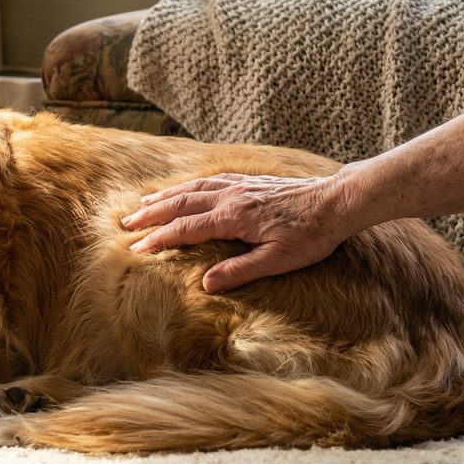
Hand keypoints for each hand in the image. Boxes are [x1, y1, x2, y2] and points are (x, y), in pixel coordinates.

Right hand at [120, 172, 357, 292]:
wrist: (336, 201)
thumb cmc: (311, 235)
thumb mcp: (278, 260)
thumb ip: (240, 271)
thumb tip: (206, 284)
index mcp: (233, 217)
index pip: (186, 228)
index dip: (160, 239)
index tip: (138, 247)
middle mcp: (231, 197)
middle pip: (181, 203)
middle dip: (151, 214)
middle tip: (127, 223)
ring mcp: (239, 186)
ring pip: (192, 188)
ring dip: (165, 196)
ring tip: (144, 202)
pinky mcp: (249, 181)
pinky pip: (209, 180)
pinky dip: (188, 185)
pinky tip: (184, 188)